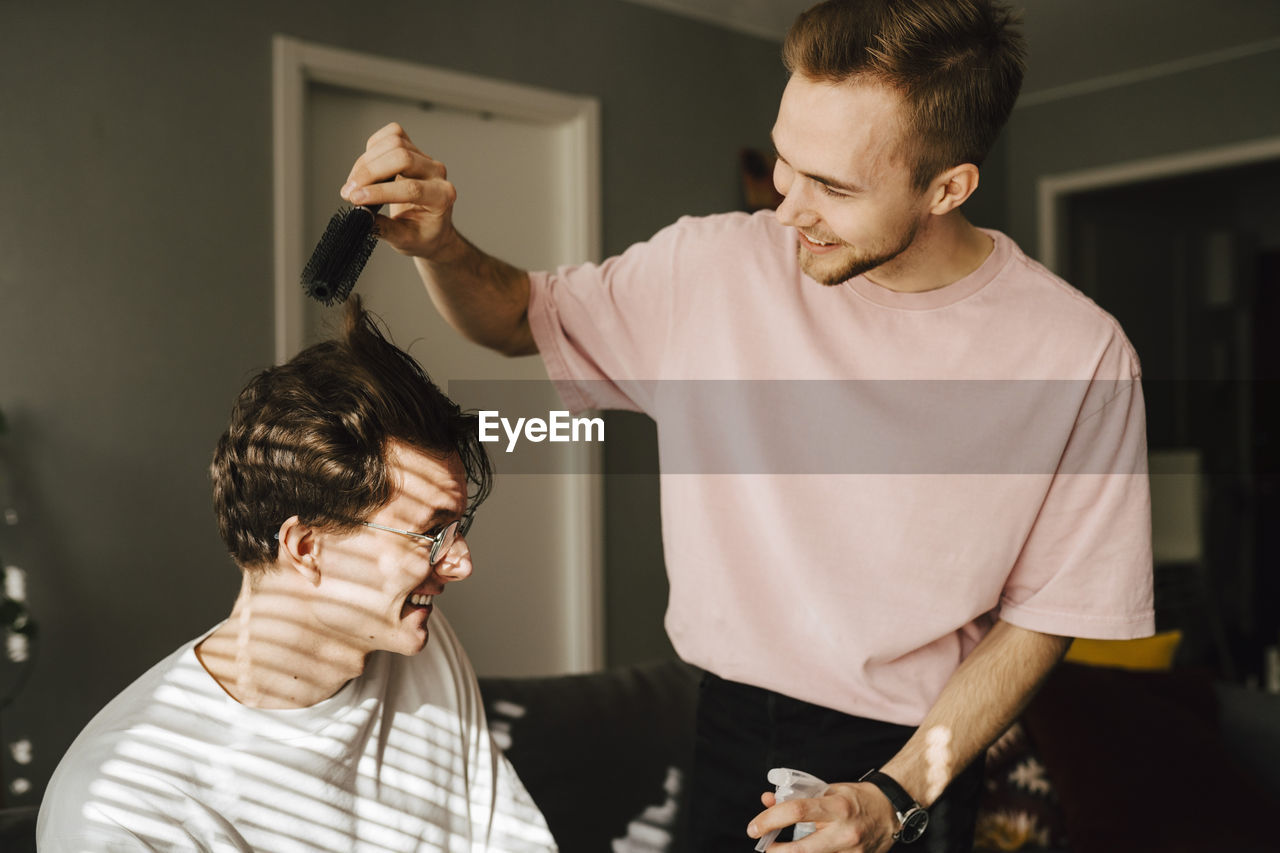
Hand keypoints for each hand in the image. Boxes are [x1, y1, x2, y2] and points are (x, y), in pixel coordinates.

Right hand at [340, 122, 459, 259]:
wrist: (431, 226)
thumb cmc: (422, 234)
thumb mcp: (405, 241)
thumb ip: (385, 230)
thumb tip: (361, 217)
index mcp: (442, 197)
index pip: (411, 188)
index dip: (380, 192)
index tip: (356, 200)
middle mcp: (436, 173)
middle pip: (402, 157)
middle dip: (370, 172)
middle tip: (350, 192)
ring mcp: (425, 158)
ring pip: (394, 143)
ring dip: (366, 161)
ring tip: (353, 184)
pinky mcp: (413, 148)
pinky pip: (392, 134)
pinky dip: (372, 148)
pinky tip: (365, 167)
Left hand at [747, 782, 897, 852]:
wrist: (890, 811)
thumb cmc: (855, 798)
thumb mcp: (828, 790)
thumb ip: (798, 797)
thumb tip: (767, 801)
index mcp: (837, 807)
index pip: (797, 811)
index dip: (770, 819)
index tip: (754, 827)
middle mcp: (844, 832)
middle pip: (802, 849)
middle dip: (776, 851)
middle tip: (763, 846)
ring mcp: (851, 852)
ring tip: (782, 849)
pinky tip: (802, 851)